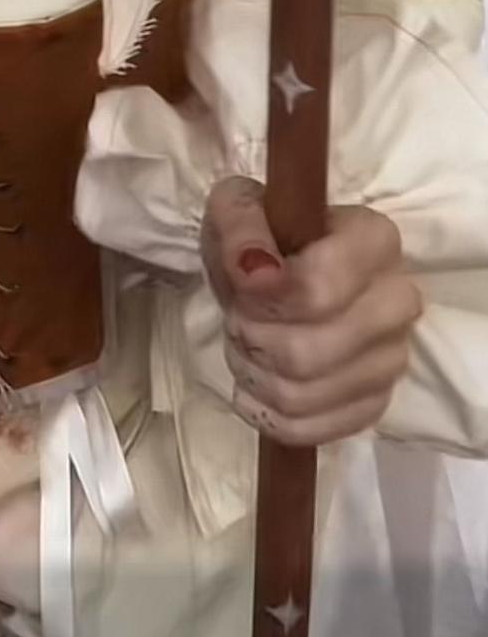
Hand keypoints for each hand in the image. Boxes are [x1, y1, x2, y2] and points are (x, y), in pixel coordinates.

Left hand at [201, 175, 421, 445]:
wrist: (275, 275)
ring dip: (254, 375)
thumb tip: (253, 268)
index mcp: (375, 240)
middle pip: (309, 352)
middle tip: (237, 319)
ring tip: (244, 347)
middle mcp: (398, 300)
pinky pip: (313, 431)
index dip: (265, 297)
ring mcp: (391, 358)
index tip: (241, 285)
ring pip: (304, 395)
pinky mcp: (375, 403)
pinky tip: (255, 386)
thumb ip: (240, 225)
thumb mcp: (238, 206)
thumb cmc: (264, 236)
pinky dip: (267, 414)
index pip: (320, 288)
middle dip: (253, 339)